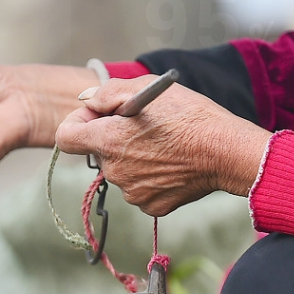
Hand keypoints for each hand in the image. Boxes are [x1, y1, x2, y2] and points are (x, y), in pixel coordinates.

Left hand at [55, 76, 270, 216]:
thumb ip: (107, 93)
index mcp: (108, 141)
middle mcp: (115, 171)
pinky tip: (172, 162)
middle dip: (113, 137)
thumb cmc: (190, 116)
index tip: (101, 115)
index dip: (79, 121)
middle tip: (145, 125)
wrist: (228, 152)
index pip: (65, 137)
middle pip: (98, 153)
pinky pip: (140, 188)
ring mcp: (133, 193)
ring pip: (120, 171)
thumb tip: (87, 102)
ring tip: (165, 143)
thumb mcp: (147, 87)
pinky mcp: (152, 206)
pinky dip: (151, 175)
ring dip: (133, 157)